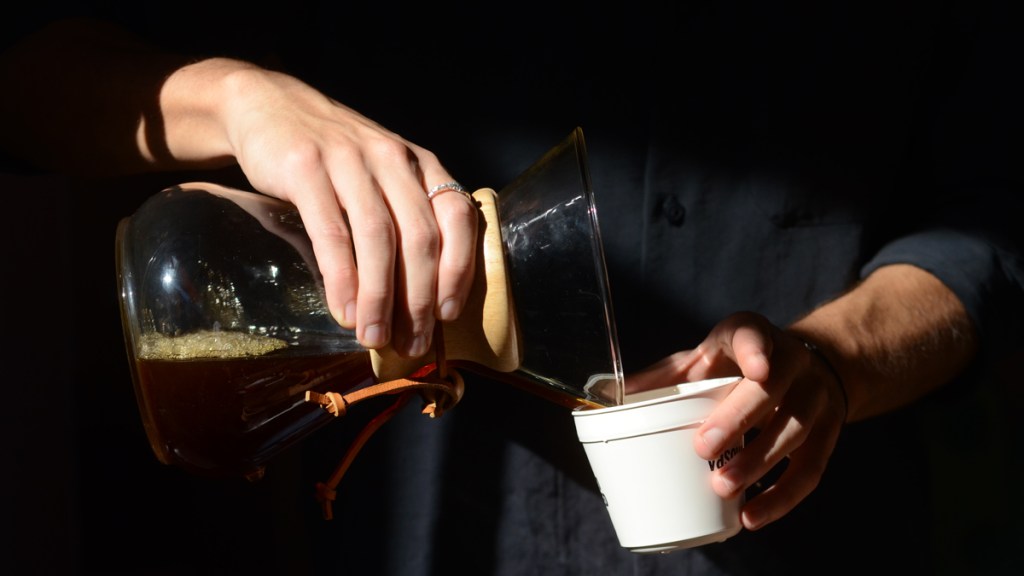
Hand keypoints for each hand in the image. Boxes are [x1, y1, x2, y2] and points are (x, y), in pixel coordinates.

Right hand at [205, 63, 478, 356]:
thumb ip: (402, 217)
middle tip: (412, 343)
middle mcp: (392, 159)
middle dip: (419, 300)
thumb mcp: (379, 173)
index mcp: (419, 163)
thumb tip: (420, 299)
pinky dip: (343, 280)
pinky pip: (333, 235)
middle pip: (420, 238)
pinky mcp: (307, 169)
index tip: (449, 314)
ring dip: (381, 298)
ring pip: (379, 240)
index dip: (459, 269)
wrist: (265, 105)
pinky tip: (345, 311)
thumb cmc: (331, 155)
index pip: (457, 216)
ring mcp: (350, 160)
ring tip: (375, 337)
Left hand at [624, 311, 846, 530]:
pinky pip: (811, 469)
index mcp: (752, 335)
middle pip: (772, 390)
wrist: (806, 367)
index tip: (756, 369)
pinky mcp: (829, 433)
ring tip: (722, 488)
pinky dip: (782, 497)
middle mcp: (792, 362)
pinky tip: (753, 516)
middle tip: (703, 447)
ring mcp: (815, 397)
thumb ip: (662, 377)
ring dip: (759, 463)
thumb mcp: (702, 357)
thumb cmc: (736, 363)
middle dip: (739, 419)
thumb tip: (605, 396)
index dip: (756, 350)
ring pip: (795, 431)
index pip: (755, 335)